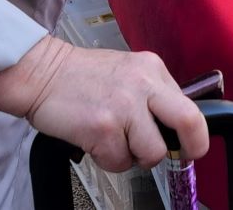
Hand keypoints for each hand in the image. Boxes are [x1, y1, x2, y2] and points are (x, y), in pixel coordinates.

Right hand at [0, 37, 208, 172]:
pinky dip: (108, 160)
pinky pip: (120, 162)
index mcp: (152, 69)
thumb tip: (174, 125)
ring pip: (152, 153)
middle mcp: (143, 85)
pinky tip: (96, 142)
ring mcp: (123, 106)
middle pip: (189, 122)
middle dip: (190, 148)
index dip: (192, 132)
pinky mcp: (103, 127)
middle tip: (181, 156)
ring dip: (134, 157)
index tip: (188, 145)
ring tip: (116, 142)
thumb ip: (152, 93)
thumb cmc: (80, 77)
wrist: (41, 74)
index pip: (189, 105)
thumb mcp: (127, 71)